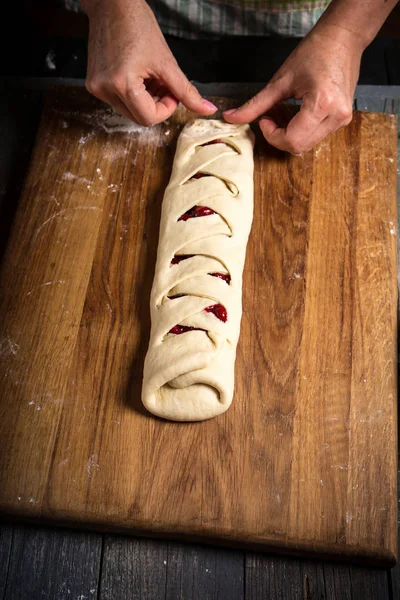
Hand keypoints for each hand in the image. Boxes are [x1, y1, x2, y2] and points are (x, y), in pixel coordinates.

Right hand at [82, 0, 216, 125]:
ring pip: (130, 111)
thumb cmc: (138, 25)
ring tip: (150, 77)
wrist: (112, 5)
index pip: (149, 118)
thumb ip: (186, 91)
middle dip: (156, 105)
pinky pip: (119, 101)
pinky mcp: (93, 84)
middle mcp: (105, 89)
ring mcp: (96, 88)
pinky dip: (132, 95)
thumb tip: (207, 110)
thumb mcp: (167, 62)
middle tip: (163, 84)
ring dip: (145, 101)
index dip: (166, 109)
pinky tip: (137, 75)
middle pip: (139, 118)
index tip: (172, 92)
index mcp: (122, 84)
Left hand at [223, 25, 362, 153]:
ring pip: (306, 144)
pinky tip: (294, 113)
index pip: (291, 140)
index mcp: (322, 104)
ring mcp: (342, 119)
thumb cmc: (315, 52)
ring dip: (288, 134)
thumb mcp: (281, 80)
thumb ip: (255, 104)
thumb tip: (230, 118)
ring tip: (282, 111)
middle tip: (270, 116)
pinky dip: (299, 130)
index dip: (272, 135)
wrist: (343, 38)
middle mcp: (336, 116)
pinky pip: (315, 136)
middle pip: (299, 146)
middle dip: (278, 136)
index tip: (263, 119)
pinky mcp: (342, 119)